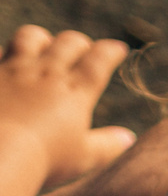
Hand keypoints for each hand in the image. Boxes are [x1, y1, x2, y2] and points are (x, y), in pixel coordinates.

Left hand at [0, 27, 133, 195]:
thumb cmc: (44, 159)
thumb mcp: (83, 157)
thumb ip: (108, 145)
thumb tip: (128, 138)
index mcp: (76, 91)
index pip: (99, 60)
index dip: (112, 51)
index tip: (119, 48)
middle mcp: (47, 72)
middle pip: (68, 42)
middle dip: (80, 43)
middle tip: (85, 50)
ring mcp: (14, 68)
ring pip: (31, 36)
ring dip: (42, 39)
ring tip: (45, 47)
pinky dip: (6, 54)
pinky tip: (8, 62)